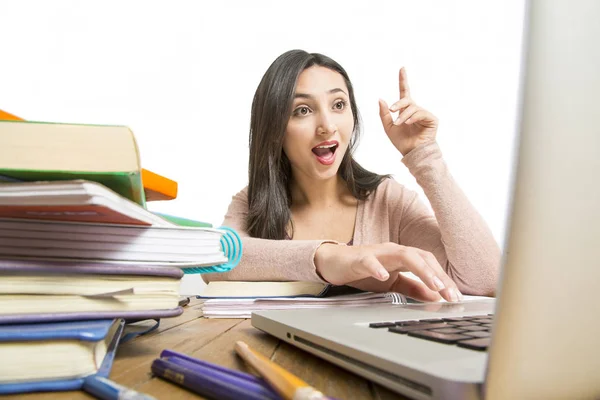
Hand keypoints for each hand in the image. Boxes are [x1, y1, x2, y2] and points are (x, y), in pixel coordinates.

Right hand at [314, 242, 462, 301]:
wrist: (333, 263)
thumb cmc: (362, 271)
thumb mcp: (392, 283)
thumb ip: (413, 288)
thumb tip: (436, 297)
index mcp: (402, 257)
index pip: (429, 264)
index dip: (444, 279)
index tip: (456, 297)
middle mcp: (392, 251)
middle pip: (421, 257)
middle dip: (438, 276)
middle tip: (450, 294)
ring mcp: (377, 253)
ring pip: (403, 255)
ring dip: (421, 270)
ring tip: (433, 285)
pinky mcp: (359, 258)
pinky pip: (369, 261)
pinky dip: (377, 268)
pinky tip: (384, 276)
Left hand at [378, 67, 437, 155]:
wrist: (411, 153)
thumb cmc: (401, 141)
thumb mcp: (388, 127)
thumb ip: (384, 114)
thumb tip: (381, 99)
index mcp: (405, 110)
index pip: (404, 92)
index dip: (403, 80)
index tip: (402, 68)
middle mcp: (415, 110)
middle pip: (406, 99)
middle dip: (398, 104)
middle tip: (392, 110)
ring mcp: (424, 114)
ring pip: (412, 107)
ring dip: (403, 115)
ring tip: (398, 123)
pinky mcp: (432, 119)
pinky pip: (421, 113)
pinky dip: (412, 117)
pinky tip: (409, 123)